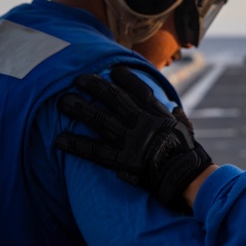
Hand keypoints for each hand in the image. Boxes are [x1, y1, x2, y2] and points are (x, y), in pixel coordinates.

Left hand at [55, 65, 211, 211]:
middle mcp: (141, 123)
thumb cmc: (186, 153)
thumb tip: (174, 109)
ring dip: (79, 109)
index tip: (113, 70)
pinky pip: (93, 151)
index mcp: (158, 114)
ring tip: (62, 101)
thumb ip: (176, 117)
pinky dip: (76, 144)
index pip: (140, 90)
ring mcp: (129, 140)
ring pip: (99, 119)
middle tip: (78, 78)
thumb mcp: (185, 129)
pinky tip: (59, 139)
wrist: (183, 175)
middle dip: (95, 86)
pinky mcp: (120, 160)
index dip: (126, 79)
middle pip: (114, 99)